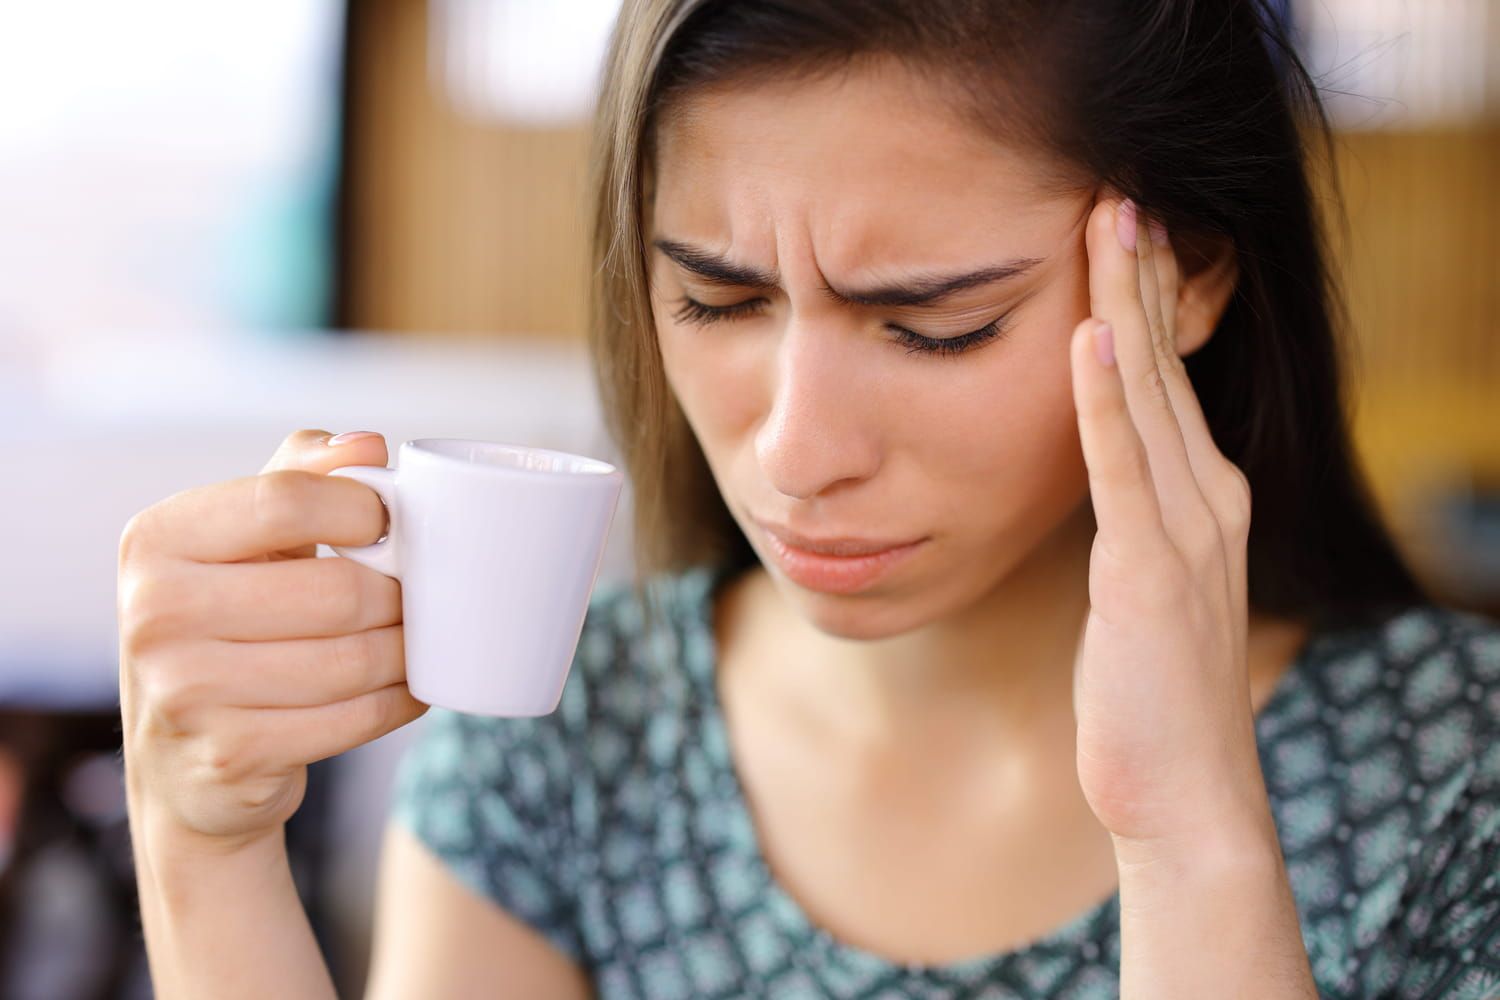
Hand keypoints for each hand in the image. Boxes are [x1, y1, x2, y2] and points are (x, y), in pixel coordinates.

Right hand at [117, 429, 426, 850]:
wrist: (180, 760)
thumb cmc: (225, 623)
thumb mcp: (241, 539)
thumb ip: (300, 477)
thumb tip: (366, 445)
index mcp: (157, 539)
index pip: (287, 501)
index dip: (364, 510)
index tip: (389, 526)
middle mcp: (155, 613)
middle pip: (337, 590)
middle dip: (397, 595)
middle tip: (413, 596)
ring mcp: (185, 692)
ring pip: (354, 659)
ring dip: (405, 651)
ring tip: (413, 640)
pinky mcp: (229, 755)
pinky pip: (354, 719)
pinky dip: (398, 701)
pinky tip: (404, 688)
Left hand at [1067, 197, 1267, 849]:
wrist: (1181, 794)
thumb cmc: (1147, 694)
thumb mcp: (1141, 586)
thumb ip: (1129, 521)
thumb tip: (1094, 479)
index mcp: (1203, 499)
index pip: (1167, 379)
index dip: (1144, 301)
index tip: (1117, 232)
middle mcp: (1208, 499)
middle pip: (1166, 365)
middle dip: (1139, 275)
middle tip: (1114, 190)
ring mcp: (1185, 532)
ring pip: (1149, 395)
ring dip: (1125, 304)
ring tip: (1107, 223)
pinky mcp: (1150, 572)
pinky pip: (1123, 468)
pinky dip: (1105, 399)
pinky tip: (1087, 336)